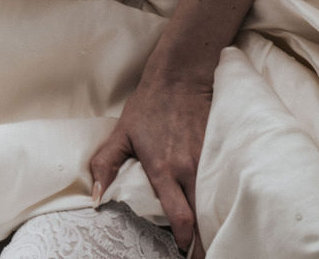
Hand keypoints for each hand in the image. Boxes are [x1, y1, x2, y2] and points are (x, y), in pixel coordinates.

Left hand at [90, 74, 210, 257]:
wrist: (180, 76)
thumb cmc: (149, 104)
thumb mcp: (122, 133)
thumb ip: (106, 164)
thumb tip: (95, 196)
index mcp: (164, 170)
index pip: (180, 218)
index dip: (184, 241)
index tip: (180, 251)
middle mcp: (189, 169)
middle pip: (203, 218)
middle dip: (203, 241)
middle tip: (197, 253)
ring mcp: (208, 160)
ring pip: (215, 202)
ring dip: (213, 221)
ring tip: (209, 235)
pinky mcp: (220, 150)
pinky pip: (223, 182)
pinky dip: (221, 198)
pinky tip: (219, 206)